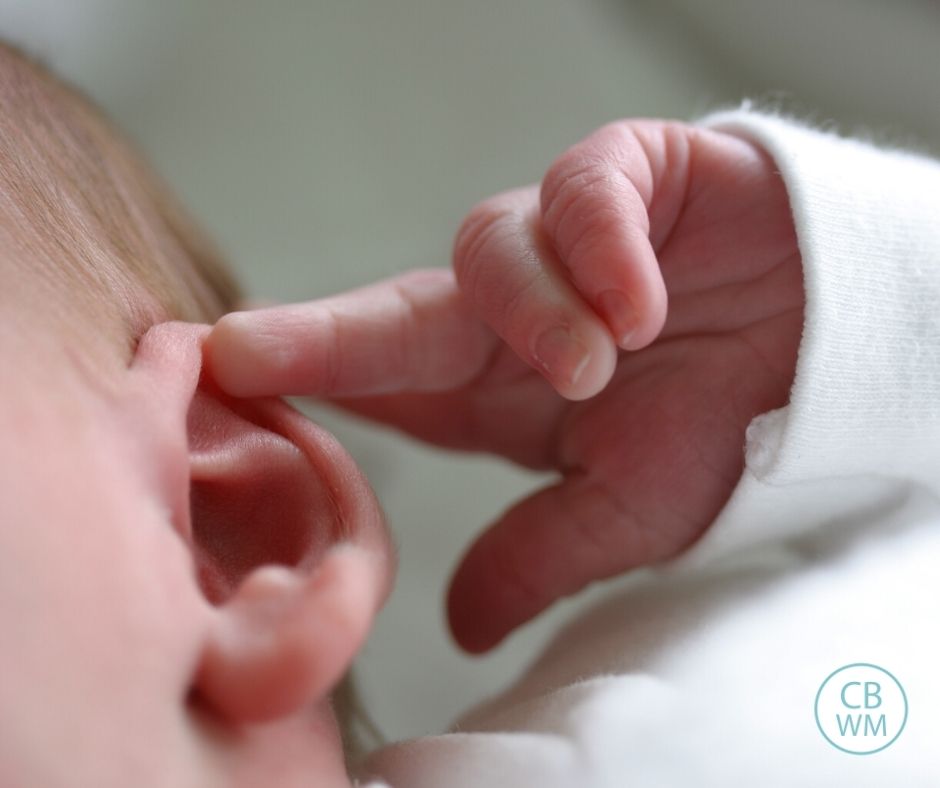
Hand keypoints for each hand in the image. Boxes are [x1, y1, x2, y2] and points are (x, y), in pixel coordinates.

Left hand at [206, 120, 803, 652]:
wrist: (820, 351)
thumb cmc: (718, 425)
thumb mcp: (628, 511)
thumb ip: (540, 554)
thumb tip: (460, 629)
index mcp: (490, 386)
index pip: (384, 383)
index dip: (308, 386)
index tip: (221, 396)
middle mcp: (505, 310)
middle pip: (397, 311)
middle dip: (323, 335)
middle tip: (243, 353)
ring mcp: (556, 237)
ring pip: (495, 249)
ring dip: (539, 313)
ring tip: (600, 361)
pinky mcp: (623, 173)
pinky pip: (587, 189)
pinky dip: (605, 247)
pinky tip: (643, 301)